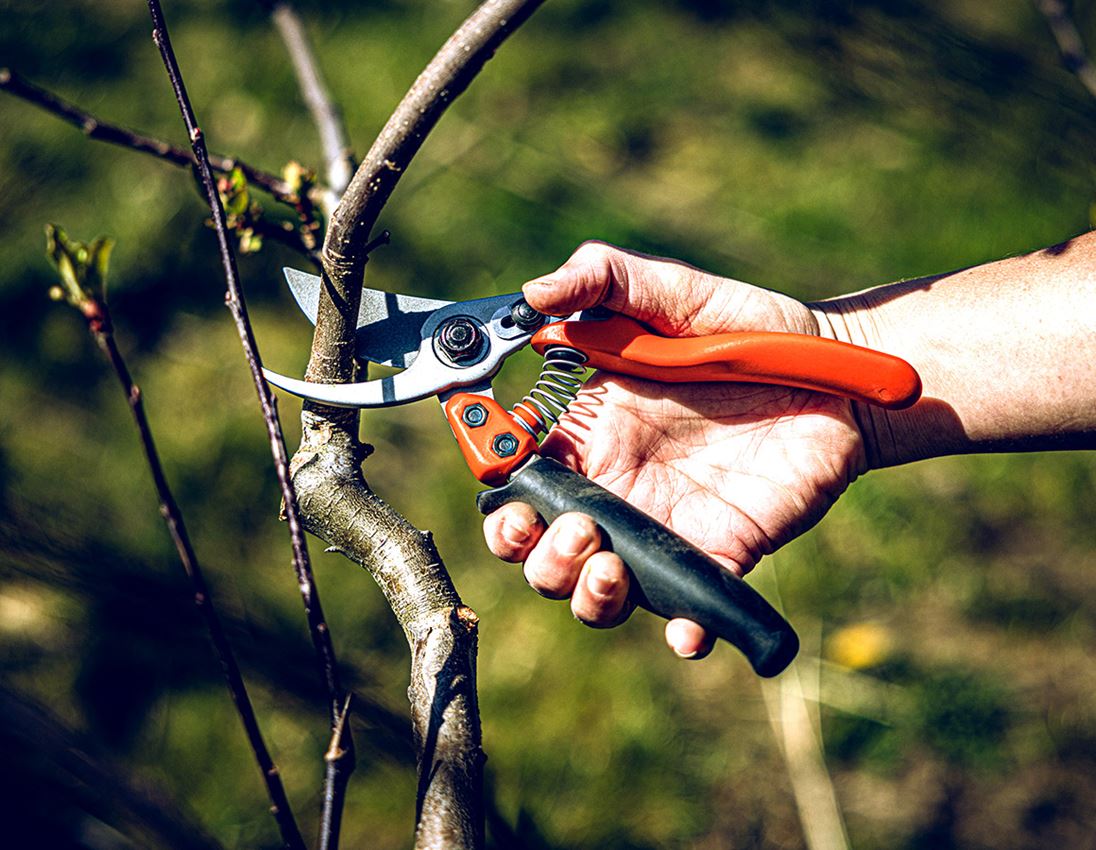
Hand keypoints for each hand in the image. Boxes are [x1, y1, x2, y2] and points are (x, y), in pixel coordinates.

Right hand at [482, 242, 866, 658]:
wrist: (831, 370)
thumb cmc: (744, 325)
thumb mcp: (667, 290)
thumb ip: (599, 279)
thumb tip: (531, 296)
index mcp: (589, 431)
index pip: (516, 475)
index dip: (497, 485)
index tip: (499, 473)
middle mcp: (615, 488)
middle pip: (541, 548)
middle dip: (534, 553)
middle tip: (573, 526)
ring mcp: (663, 529)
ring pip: (594, 591)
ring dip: (583, 594)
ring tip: (607, 563)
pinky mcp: (718, 556)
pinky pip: (687, 614)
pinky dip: (681, 634)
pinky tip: (686, 629)